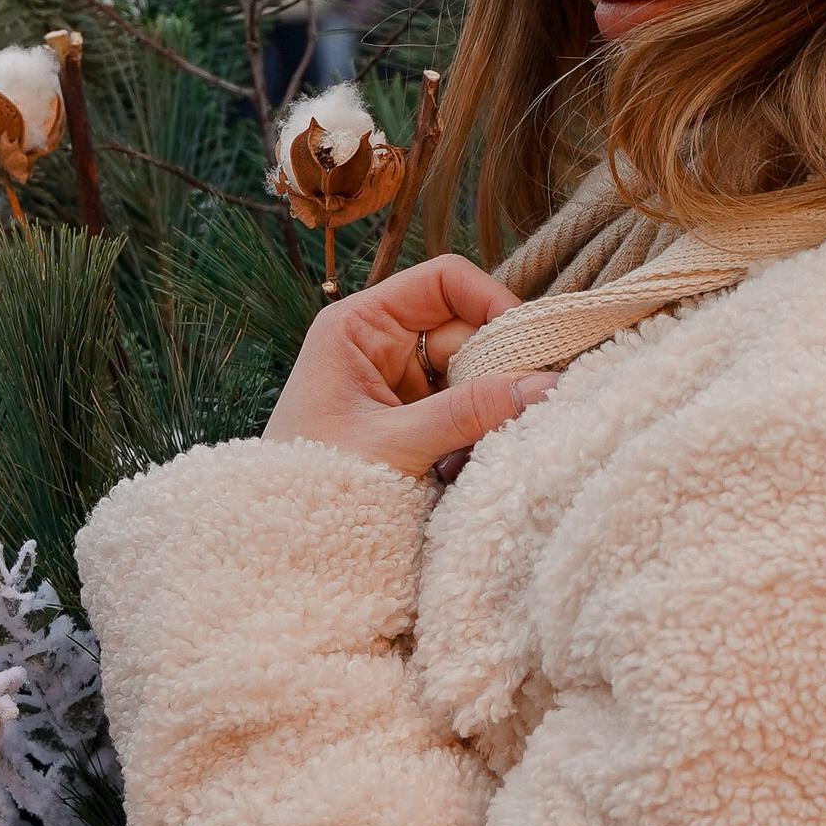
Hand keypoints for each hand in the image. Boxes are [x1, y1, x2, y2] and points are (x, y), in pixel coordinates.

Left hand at [264, 254, 555, 477]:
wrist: (278, 543)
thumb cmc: (311, 485)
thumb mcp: (393, 445)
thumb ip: (469, 412)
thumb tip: (547, 386)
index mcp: (361, 326)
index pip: (444, 282)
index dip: (493, 301)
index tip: (532, 345)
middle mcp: (382, 346)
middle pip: (468, 331)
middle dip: (498, 370)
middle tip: (527, 408)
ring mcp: (399, 385)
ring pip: (473, 376)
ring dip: (489, 410)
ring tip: (486, 448)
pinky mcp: (412, 422)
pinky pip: (464, 413)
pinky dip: (477, 436)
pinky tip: (464, 468)